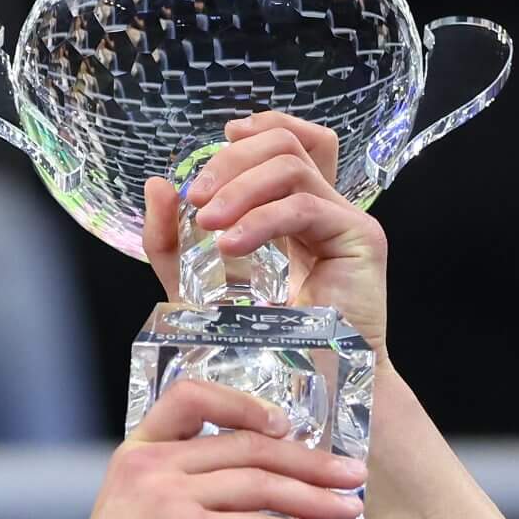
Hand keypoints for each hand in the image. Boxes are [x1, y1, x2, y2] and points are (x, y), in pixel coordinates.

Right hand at [24, 378, 366, 518]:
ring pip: (261, 483)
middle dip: (307, 459)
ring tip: (349, 507)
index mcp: (137, 455)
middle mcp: (151, 466)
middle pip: (246, 445)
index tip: (282, 423)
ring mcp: (168, 497)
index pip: (190, 399)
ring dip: (315, 496)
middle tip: (349, 472)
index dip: (242, 404)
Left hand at [145, 110, 390, 363]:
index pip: (291, 141)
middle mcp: (324, 208)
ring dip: (241, 186)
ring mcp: (346, 220)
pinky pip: (305, 206)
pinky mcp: (360, 238)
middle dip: (233, 160)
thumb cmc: (260, 343)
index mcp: (294, 210)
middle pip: (286, 143)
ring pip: (292, 165)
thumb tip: (158, 184)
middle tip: (196, 197)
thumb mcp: (197, 286)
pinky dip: (262, 219)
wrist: (307, 390)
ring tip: (209, 225)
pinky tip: (231, 245)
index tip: (219, 142)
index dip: (258, 129)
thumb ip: (173, 241)